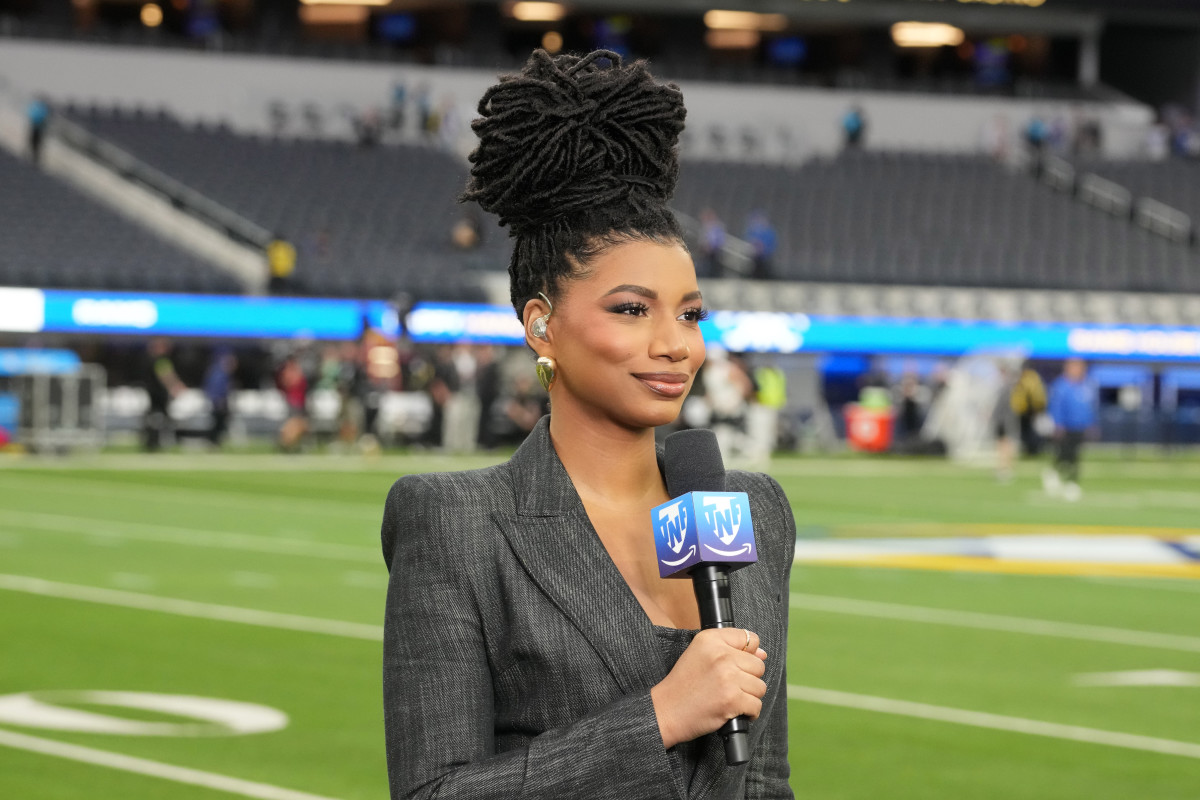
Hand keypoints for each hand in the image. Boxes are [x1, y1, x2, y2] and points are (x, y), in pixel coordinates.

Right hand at [650, 628, 767, 748]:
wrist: (666, 710)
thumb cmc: (683, 685)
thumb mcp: (699, 654)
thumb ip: (730, 649)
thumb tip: (762, 653)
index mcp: (710, 639)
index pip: (748, 638)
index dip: (747, 654)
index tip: (735, 666)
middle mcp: (721, 654)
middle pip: (758, 665)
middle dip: (748, 679)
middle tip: (728, 686)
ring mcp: (728, 677)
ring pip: (760, 687)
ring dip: (749, 697)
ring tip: (730, 698)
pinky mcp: (732, 699)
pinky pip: (756, 706)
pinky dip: (749, 713)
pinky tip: (733, 711)